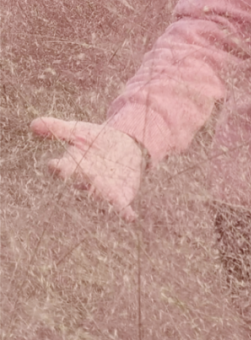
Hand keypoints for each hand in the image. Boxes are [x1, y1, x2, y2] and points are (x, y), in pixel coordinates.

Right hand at [30, 118, 144, 220]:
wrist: (126, 146)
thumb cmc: (96, 140)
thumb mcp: (78, 130)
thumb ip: (58, 129)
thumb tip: (32, 123)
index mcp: (71, 167)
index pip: (61, 169)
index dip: (58, 168)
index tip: (53, 164)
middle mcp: (84, 182)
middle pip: (79, 182)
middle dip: (78, 179)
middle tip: (78, 176)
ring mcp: (101, 192)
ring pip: (97, 197)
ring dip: (98, 196)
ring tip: (98, 194)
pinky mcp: (119, 197)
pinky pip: (120, 207)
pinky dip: (124, 212)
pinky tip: (130, 216)